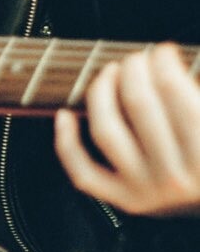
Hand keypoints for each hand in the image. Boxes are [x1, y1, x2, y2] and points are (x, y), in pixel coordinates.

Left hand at [55, 44, 199, 216]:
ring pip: (107, 131)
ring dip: (102, 92)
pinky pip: (84, 172)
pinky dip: (67, 142)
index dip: (162, 60)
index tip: (163, 51)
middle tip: (137, 59)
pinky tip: (65, 115)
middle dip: (133, 69)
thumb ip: (195, 95)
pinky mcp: (126, 201)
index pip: (173, 90)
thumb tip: (166, 60)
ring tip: (111, 72)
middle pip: (138, 104)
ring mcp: (147, 191)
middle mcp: (175, 177)